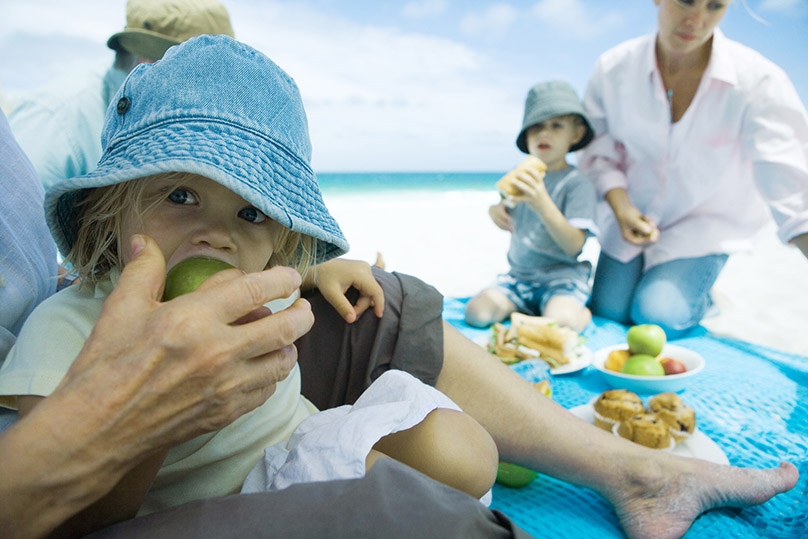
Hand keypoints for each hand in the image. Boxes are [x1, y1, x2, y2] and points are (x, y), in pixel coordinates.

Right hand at [1, 234, 314, 536]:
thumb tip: (144, 239)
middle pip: (285, 328)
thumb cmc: (106, 365)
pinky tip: (264, 367)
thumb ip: (143, 269)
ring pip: (282, 362)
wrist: (98, 428)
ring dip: (290, 346)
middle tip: (303, 307)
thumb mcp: (122, 308)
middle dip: (303, 314)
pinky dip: (272, 375)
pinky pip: (267, 391)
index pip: (255, 290)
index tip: (289, 276)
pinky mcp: (226, 413)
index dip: (280, 279)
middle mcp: (218, 352)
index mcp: (194, 318)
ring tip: (286, 338)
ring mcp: (226, 386)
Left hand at [305, 258, 384, 322]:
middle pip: (371, 292)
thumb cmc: (324, 278)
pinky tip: (354, 301)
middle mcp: (365, 268)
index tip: (378, 316)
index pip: (376, 291)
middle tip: (350, 315)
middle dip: (362, 306)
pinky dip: (362, 295)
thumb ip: (342, 307)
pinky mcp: (363, 270)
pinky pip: (367, 286)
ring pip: (369, 290)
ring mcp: (365, 268)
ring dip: (361, 301)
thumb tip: (352, 320)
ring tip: (350, 310)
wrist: (319, 264)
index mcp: (360, 272)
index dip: (379, 304)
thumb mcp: (331, 294)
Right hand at [489, 202, 512, 230]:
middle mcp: (493, 215)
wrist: (492, 209)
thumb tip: (514, 202)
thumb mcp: (505, 203)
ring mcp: (493, 219)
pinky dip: (503, 229)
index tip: (510, 219)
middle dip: (506, 224)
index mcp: (496, 209)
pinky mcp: (494, 223)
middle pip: (500, 220)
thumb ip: (509, 203)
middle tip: (513, 227)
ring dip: (505, 228)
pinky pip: (498, 226)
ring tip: (512, 230)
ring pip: (499, 224)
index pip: (501, 213)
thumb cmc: (502, 205)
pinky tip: (509, 231)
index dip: (505, 216)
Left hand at [508, 166, 549, 211]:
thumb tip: (526, 173)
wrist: (545, 207)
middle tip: (516, 173)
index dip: (531, 170)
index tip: (525, 167)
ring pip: (525, 188)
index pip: (537, 175)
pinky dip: (515, 198)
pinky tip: (509, 197)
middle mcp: (538, 189)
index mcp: (540, 184)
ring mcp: (534, 195)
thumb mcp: (540, 187)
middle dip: (522, 176)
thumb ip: (535, 181)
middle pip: (530, 180)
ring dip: (518, 184)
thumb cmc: (540, 195)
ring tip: (512, 181)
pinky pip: (521, 199)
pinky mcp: (530, 201)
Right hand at [615, 206, 659, 244]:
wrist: (624, 206)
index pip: (638, 242)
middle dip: (650, 232)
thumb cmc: (626, 214)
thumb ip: (641, 226)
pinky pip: (649, 227)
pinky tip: (645, 217)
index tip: (654, 237)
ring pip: (648, 232)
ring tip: (645, 217)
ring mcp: (638, 232)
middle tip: (656, 229)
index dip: (646, 240)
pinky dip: (649, 222)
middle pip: (645, 239)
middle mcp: (633, 236)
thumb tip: (649, 231)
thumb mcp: (633, 220)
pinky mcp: (641, 228)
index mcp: (628, 237)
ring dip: (649, 225)